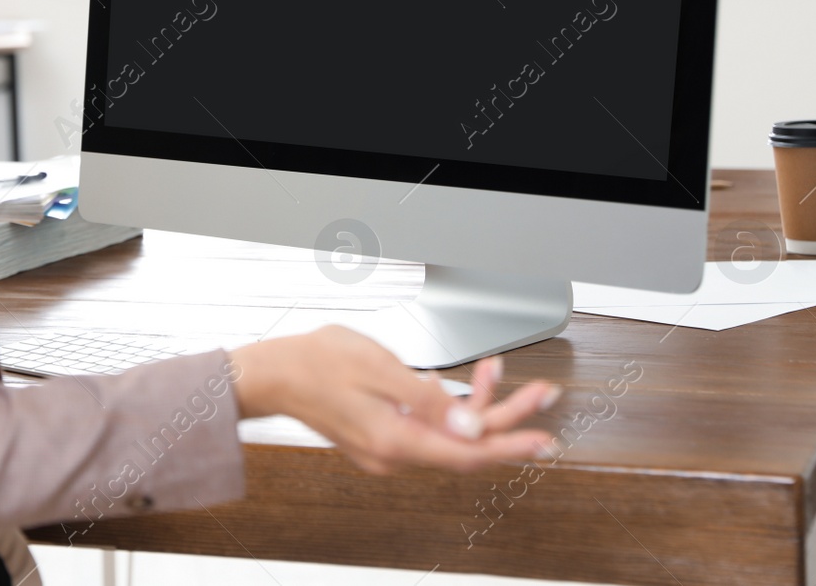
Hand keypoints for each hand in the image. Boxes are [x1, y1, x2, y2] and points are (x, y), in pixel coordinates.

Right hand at [227, 325, 560, 474]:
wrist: (272, 374)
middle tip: (540, 394)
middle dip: (505, 416)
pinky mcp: (383, 436)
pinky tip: (457, 381)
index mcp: (395, 440)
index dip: (511, 444)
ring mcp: (387, 448)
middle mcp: (394, 453)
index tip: (543, 438)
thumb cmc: (314, 363)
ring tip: (498, 370)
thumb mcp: (377, 368)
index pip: (468, 453)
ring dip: (476, 405)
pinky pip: (428, 428)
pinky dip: (448, 406)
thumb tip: (471, 426)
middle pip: (465, 444)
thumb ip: (427, 399)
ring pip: (448, 434)